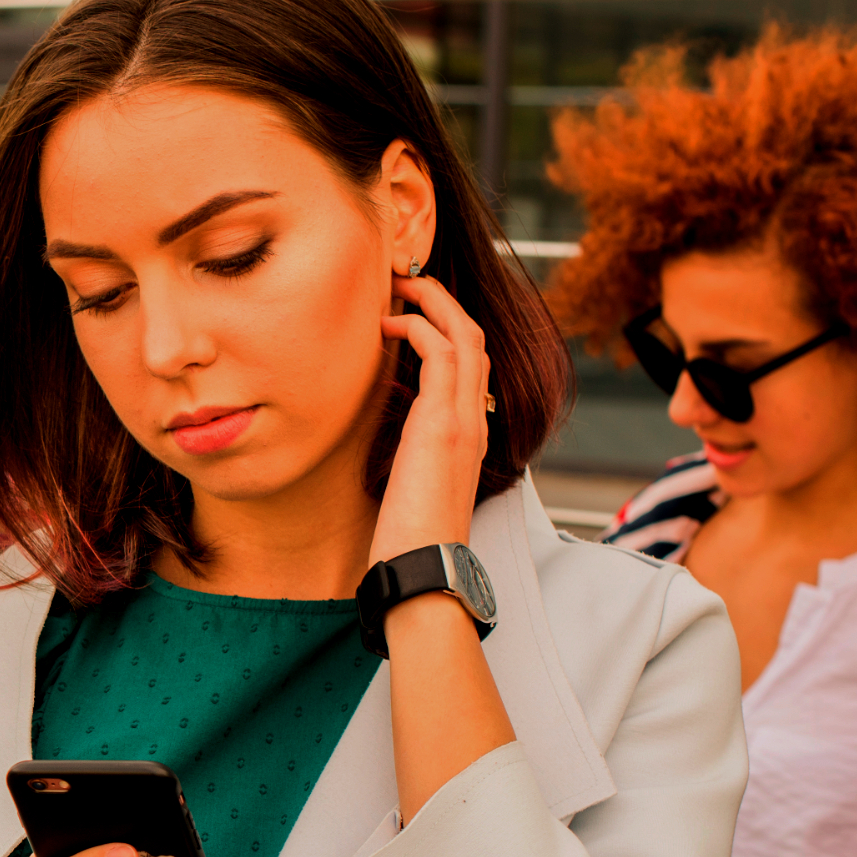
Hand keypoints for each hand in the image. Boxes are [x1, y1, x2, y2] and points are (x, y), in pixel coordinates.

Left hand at [369, 268, 516, 822]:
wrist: (421, 572)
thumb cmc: (407, 541)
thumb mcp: (406, 486)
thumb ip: (404, 456)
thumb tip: (382, 448)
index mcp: (467, 434)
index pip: (468, 365)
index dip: (444, 331)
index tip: (406, 314)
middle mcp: (474, 421)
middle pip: (473, 340)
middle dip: (441, 304)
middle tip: (403, 284)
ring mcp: (465, 420)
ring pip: (466, 337)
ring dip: (433, 304)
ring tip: (397, 288)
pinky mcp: (446, 425)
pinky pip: (444, 354)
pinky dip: (420, 328)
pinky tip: (388, 324)